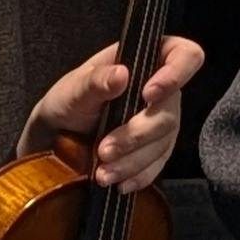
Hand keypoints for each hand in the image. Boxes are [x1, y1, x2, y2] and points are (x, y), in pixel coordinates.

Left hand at [20, 36, 205, 190]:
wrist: (55, 139)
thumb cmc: (66, 103)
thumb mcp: (73, 89)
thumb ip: (96, 81)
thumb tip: (122, 74)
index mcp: (144, 60)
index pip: (184, 55)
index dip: (176, 73)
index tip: (148, 94)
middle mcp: (160, 90)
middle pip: (169, 112)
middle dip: (137, 135)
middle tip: (104, 150)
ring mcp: (160, 122)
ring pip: (163, 143)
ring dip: (132, 161)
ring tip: (102, 173)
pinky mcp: (155, 151)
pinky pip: (158, 165)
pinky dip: (138, 175)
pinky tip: (119, 183)